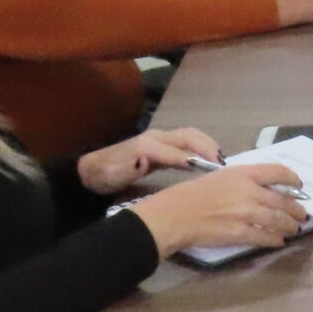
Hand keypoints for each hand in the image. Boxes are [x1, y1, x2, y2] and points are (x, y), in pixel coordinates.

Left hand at [78, 127, 219, 194]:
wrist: (91, 170)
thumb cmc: (106, 176)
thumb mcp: (114, 175)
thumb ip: (131, 169)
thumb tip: (146, 163)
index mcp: (146, 145)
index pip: (177, 150)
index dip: (194, 159)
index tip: (212, 171)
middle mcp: (156, 137)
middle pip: (188, 136)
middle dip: (207, 148)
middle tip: (222, 164)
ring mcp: (159, 139)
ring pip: (190, 135)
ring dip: (207, 145)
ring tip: (220, 161)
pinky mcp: (161, 145)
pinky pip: (187, 141)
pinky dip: (201, 146)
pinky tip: (209, 160)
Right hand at [127, 163, 308, 258]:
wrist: (174, 215)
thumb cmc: (191, 194)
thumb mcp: (219, 177)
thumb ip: (242, 181)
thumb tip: (262, 190)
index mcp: (243, 173)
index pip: (278, 172)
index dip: (293, 179)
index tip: (299, 186)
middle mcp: (249, 192)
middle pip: (283, 200)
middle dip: (296, 209)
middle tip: (302, 214)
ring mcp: (246, 214)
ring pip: (278, 220)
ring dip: (290, 226)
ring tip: (295, 228)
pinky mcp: (241, 233)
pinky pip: (266, 237)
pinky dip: (275, 240)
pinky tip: (279, 241)